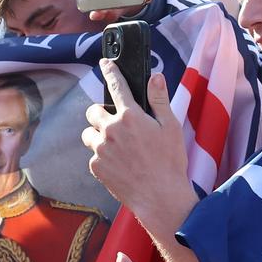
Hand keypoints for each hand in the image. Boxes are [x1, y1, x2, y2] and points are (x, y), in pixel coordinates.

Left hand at [83, 62, 194, 233]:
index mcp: (131, 116)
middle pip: (93, 111)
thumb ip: (159, 100)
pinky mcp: (96, 167)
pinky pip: (93, 154)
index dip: (110, 71)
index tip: (105, 63)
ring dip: (98, 135)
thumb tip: (155, 77)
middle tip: (116, 123)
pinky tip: (120, 164)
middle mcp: (111, 129)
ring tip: (117, 146)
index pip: (116, 86)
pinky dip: (102, 156)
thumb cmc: (170, 162)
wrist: (160, 198)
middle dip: (101, 113)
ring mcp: (101, 149)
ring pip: (89, 133)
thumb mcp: (172, 127)